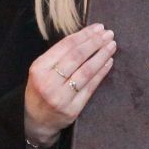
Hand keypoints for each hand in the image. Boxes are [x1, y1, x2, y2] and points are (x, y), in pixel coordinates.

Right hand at [24, 23, 116, 146]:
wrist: (36, 121)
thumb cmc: (41, 90)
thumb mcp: (41, 70)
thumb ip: (59, 56)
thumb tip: (87, 37)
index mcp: (39, 68)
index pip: (65, 46)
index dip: (84, 35)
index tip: (98, 28)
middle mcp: (49, 82)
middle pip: (77, 57)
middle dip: (95, 43)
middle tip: (108, 34)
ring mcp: (61, 97)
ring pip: (86, 72)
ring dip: (101, 56)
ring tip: (111, 46)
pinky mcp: (73, 109)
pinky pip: (90, 87)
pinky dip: (101, 73)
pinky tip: (108, 63)